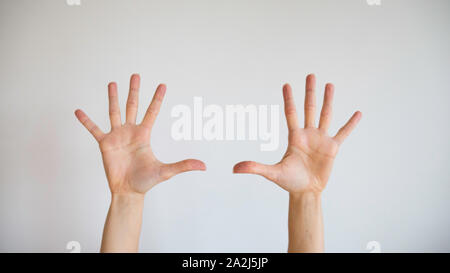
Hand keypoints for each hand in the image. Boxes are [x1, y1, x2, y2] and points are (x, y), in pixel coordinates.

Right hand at [75, 74, 205, 195]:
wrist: (128, 191)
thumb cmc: (146, 181)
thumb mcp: (166, 171)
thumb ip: (184, 166)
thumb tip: (204, 166)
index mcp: (144, 134)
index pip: (152, 112)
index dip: (157, 98)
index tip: (163, 85)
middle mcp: (130, 131)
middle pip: (132, 106)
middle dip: (134, 91)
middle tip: (136, 75)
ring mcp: (117, 136)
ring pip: (114, 112)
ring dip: (113, 98)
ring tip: (112, 83)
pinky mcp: (104, 144)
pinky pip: (94, 129)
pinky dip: (86, 121)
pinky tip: (78, 111)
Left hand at [233, 74, 360, 193]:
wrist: (305, 191)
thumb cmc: (289, 181)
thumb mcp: (271, 173)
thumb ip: (255, 167)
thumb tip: (234, 168)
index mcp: (294, 137)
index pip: (290, 113)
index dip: (289, 99)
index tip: (286, 84)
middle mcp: (308, 134)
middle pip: (309, 108)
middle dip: (310, 92)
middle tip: (310, 75)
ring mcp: (321, 140)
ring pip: (325, 115)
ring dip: (328, 100)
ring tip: (330, 84)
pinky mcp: (332, 148)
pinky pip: (343, 133)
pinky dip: (350, 124)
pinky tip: (357, 113)